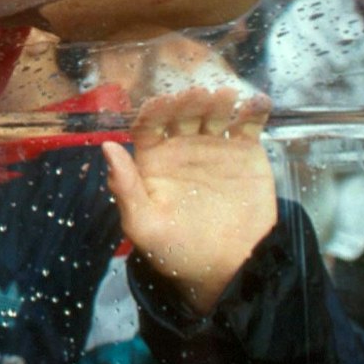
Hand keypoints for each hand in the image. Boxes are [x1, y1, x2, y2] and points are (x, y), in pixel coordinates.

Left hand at [102, 86, 275, 314]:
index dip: (154, 113)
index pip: (148, 126)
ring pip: (214, 115)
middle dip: (187, 103)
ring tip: (224, 96)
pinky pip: (249, 126)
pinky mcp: (246, 153)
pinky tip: (257, 102)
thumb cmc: (175, 249)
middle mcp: (181, 146)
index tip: (162, 102)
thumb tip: (106, 146)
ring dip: (219, 102)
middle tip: (197, 94)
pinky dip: (254, 112)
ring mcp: (214, 146)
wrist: (226, 269)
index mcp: (152, 159)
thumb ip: (125, 187)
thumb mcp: (143, 224)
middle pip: (182, 115)